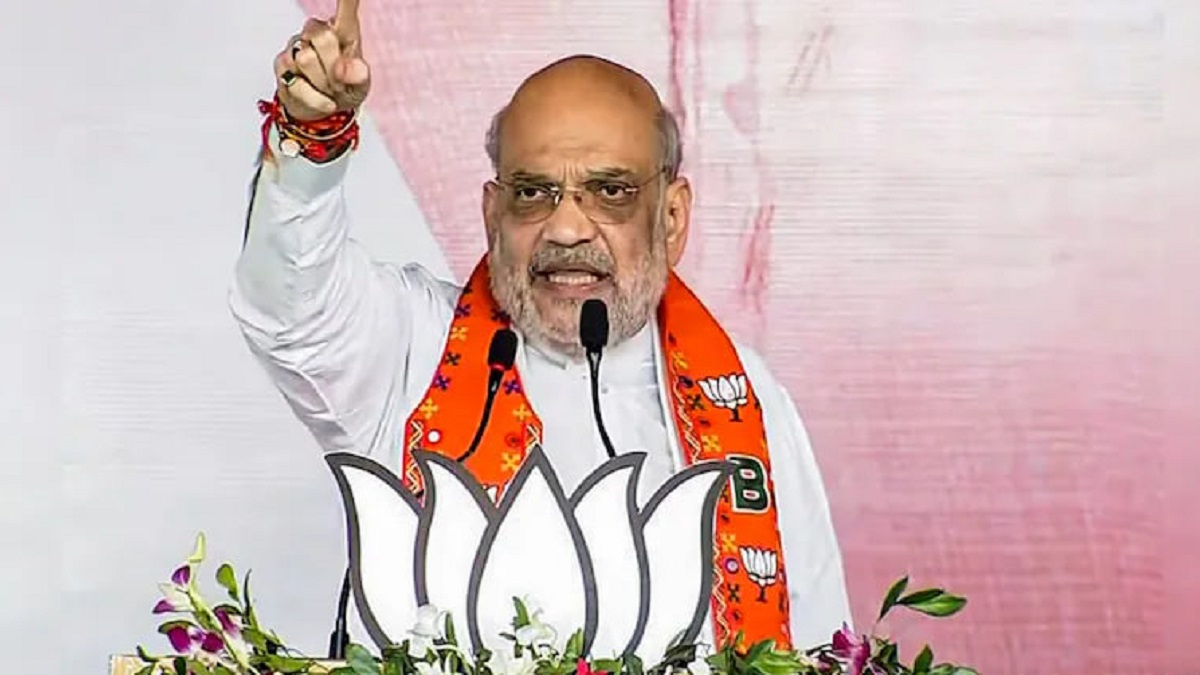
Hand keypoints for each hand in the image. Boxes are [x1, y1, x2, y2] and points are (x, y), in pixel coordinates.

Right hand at [274, 0, 370, 120]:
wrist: (323, 112)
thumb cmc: (345, 89)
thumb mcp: (361, 86)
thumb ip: (359, 75)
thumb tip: (343, 69)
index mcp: (344, 32)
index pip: (346, 8)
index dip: (346, 0)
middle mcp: (316, 32)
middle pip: (322, 37)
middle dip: (333, 66)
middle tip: (340, 81)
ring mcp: (296, 47)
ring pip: (305, 60)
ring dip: (323, 85)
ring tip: (329, 90)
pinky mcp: (281, 66)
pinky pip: (298, 83)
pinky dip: (316, 99)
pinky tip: (324, 101)